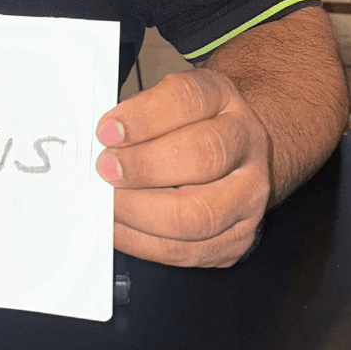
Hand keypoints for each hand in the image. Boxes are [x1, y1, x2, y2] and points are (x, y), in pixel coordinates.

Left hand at [95, 69, 271, 267]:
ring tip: (109, 202)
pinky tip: (121, 226)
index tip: (107, 131)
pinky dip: (143, 242)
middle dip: (144, 167)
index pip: (188, 100)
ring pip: (198, 214)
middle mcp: (245, 144)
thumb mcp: (165, 98)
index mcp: (222, 97)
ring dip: (140, 211)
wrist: (233, 151)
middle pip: (203, 156)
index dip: (143, 118)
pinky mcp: (236, 239)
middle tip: (106, 169)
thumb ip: (135, 114)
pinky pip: (187, 251)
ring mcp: (248, 195)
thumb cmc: (189, 123)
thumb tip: (102, 139)